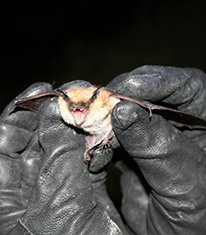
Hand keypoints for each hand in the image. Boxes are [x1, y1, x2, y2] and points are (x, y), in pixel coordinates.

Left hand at [0, 81, 125, 233]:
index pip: (3, 143)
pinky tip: (101, 131)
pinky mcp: (83, 189)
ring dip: (75, 126)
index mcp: (8, 197)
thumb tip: (55, 113)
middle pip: (34, 140)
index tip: (41, 90)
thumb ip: (57, 156)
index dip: (19, 114)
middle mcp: (31, 188)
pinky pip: (84, 158)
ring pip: (62, 147)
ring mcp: (59, 186)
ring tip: (88, 106)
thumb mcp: (57, 204)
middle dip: (49, 114)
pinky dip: (92, 143)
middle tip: (69, 93)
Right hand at [108, 65, 205, 234]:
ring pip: (127, 114)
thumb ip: (159, 148)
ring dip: (108, 118)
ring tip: (95, 130)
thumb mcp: (188, 187)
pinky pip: (113, 136)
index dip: (160, 79)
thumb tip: (123, 111)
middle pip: (152, 95)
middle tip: (102, 105)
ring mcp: (153, 138)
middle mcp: (181, 127)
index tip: (129, 87)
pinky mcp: (133, 151)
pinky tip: (95, 149)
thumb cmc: (200, 222)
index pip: (188, 86)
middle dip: (125, 97)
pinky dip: (100, 139)